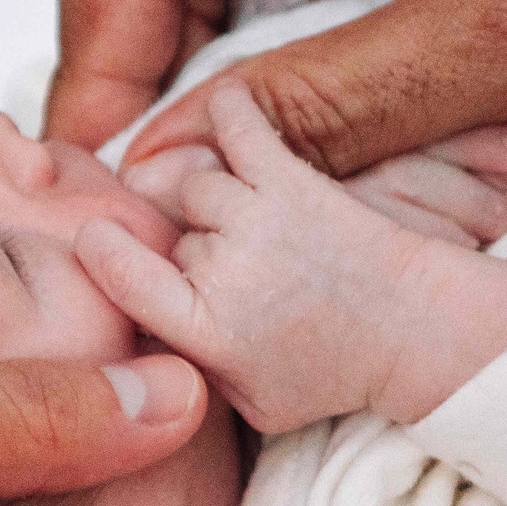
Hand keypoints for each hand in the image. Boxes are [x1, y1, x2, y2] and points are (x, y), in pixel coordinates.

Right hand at [78, 88, 506, 430]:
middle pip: (167, 233)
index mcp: (207, 332)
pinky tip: (229, 102)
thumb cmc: (333, 369)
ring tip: (249, 219)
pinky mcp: (292, 182)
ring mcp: (257, 222)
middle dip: (189, 242)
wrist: (413, 332)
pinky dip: (231, 108)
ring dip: (215, 194)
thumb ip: (192, 364)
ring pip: (196, 184)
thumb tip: (139, 323)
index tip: (94, 234)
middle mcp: (225, 273)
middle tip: (239, 265)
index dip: (104, 251)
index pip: (124, 278)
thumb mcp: (253, 403)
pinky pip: (240, 126)